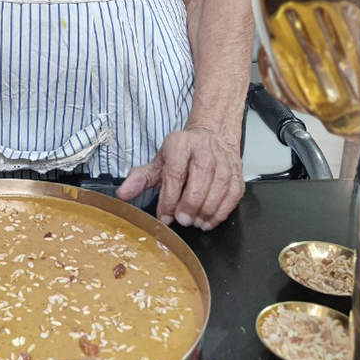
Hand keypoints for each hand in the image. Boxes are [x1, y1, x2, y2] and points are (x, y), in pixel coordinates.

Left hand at [115, 127, 242, 230]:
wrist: (212, 137)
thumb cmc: (184, 153)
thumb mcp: (159, 162)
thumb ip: (141, 178)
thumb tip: (123, 194)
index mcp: (180, 145)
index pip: (174, 174)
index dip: (169, 199)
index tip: (164, 216)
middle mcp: (203, 151)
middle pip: (199, 181)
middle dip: (189, 206)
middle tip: (182, 220)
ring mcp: (223, 161)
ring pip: (218, 189)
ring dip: (205, 211)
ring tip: (194, 222)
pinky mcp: (236, 173)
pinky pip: (232, 195)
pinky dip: (221, 212)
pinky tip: (209, 220)